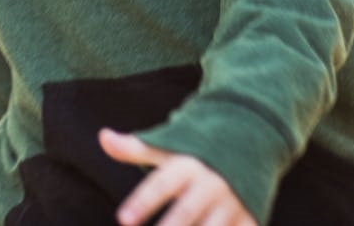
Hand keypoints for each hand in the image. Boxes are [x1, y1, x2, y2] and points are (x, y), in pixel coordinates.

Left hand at [99, 128, 258, 225]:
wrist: (250, 139)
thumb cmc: (198, 150)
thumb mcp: (169, 146)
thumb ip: (135, 148)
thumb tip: (103, 137)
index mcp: (188, 165)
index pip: (161, 185)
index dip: (142, 202)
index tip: (122, 220)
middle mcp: (211, 185)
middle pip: (187, 211)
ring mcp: (233, 204)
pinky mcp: (250, 218)